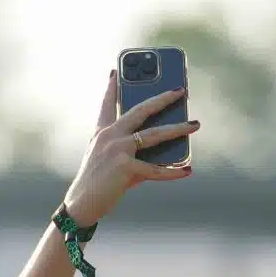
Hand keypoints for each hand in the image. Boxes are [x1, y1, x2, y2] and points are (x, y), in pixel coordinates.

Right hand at [61, 72, 198, 226]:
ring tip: (195, 124)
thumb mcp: (109, 162)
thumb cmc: (96, 184)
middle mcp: (110, 136)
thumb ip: (132, 152)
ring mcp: (117, 149)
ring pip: (154, 135)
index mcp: (102, 133)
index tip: (115, 71)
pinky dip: (173, 172)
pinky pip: (156, 170)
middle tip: (181, 90)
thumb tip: (161, 151)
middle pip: (140, 110)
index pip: (107, 104)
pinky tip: (187, 170)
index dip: (111, 88)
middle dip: (162, 98)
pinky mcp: (125, 167)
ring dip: (178, 128)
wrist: (80, 205)